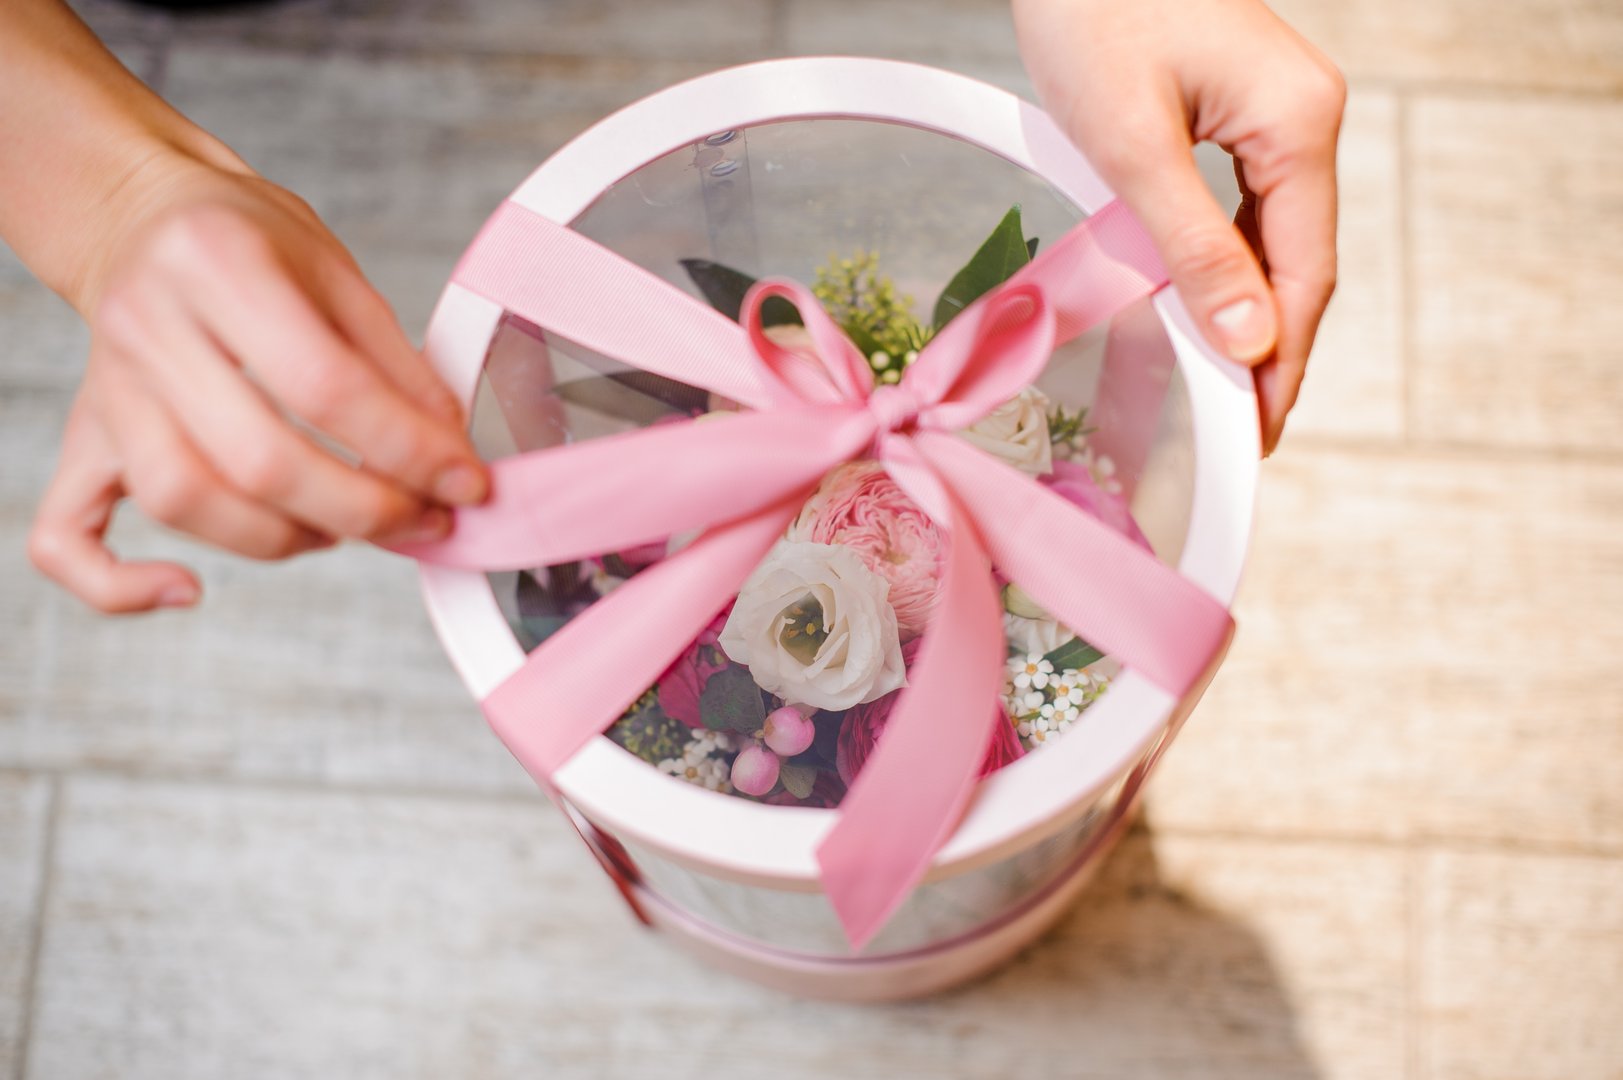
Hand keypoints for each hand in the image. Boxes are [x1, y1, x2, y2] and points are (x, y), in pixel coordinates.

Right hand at [27, 154, 487, 612]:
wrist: (139, 214)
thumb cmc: (245, 238)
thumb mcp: (334, 268)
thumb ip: (394, 360)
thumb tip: (448, 451)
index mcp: (216, 263)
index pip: (325, 385)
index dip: (409, 449)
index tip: (468, 483)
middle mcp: (148, 326)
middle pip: (257, 458)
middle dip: (363, 510)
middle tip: (426, 522)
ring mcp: (106, 388)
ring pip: (181, 500)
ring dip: (280, 540)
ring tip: (345, 531)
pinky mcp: (81, 435)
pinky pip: (63, 534)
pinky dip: (117, 584)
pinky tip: (187, 591)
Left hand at [1013, 0, 1345, 453]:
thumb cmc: (1095, 12)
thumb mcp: (1133, 144)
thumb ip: (1192, 243)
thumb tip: (1247, 338)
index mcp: (1298, 122)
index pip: (1306, 271)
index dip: (1283, 359)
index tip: (1259, 430)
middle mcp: (1304, 116)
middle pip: (1300, 260)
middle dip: (1271, 346)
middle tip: (1244, 428)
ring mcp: (1275, 112)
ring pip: (1273, 237)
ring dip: (1247, 310)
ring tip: (1225, 387)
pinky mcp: (1238, 110)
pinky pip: (1243, 205)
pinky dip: (1223, 262)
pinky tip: (1202, 305)